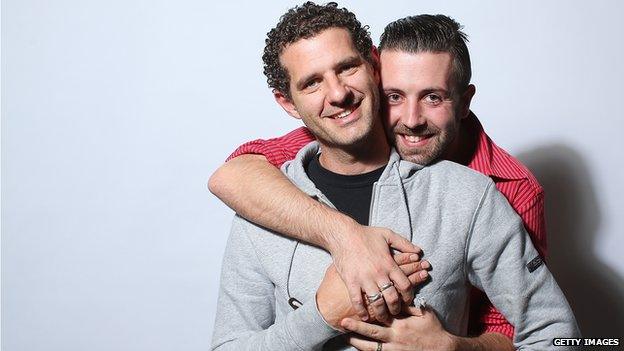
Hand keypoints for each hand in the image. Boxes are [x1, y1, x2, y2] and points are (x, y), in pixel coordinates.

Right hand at [328, 224, 422, 321]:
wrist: (342, 235)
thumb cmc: (365, 234)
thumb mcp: (388, 234)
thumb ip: (404, 243)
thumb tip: (419, 251)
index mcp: (389, 264)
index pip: (405, 285)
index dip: (408, 296)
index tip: (407, 301)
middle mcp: (379, 274)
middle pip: (392, 297)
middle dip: (396, 309)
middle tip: (396, 313)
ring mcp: (364, 279)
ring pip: (377, 302)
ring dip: (381, 313)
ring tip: (383, 318)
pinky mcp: (351, 282)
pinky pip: (357, 301)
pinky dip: (361, 311)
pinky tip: (365, 317)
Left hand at [342, 306, 456, 350]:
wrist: (444, 350)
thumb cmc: (434, 330)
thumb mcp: (424, 313)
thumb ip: (409, 305)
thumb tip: (397, 296)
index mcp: (401, 325)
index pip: (381, 316)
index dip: (368, 312)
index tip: (355, 307)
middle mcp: (395, 338)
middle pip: (372, 332)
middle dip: (356, 327)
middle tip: (343, 322)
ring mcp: (394, 350)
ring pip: (372, 348)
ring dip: (359, 343)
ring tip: (347, 337)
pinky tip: (360, 349)